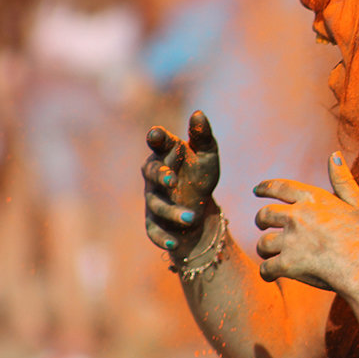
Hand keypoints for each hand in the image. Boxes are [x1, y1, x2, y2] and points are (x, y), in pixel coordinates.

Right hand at [143, 110, 220, 253]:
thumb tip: (198, 113)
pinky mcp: (154, 222)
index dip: (156, 138)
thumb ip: (203, 135)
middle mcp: (154, 176)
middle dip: (161, 176)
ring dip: (172, 212)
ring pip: (156, 204)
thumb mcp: (208, 155)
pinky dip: (163, 238)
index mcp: (166, 154)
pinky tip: (174, 244)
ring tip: (192, 218)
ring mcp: (153, 199)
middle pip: (151, 172)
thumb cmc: (200, 175)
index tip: (156, 134)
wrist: (200, 208)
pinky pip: (154, 230)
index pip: (158, 143)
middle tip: (173, 181)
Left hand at [254, 152, 358, 296]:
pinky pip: (267, 268)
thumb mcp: (358, 203)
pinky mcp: (288, 264)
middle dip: (261, 220)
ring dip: (265, 249)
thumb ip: (343, 180)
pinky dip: (267, 273)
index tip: (257, 190)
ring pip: (263, 243)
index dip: (266, 187)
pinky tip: (270, 274)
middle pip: (265, 215)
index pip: (281, 187)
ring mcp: (291, 240)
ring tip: (269, 254)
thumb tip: (335, 155)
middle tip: (262, 226)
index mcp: (313, 199)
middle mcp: (298, 216)